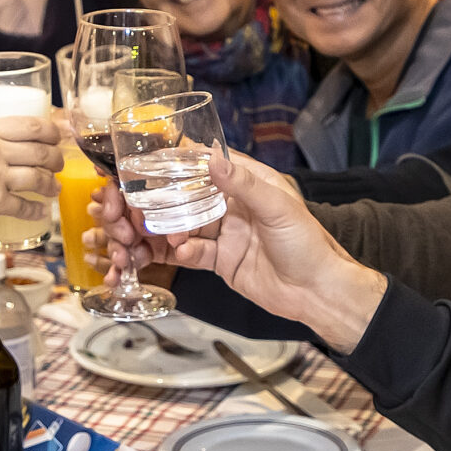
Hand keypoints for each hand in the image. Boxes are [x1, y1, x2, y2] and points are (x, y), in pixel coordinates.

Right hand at [0, 116, 61, 241]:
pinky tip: (41, 211)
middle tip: (59, 163)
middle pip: (40, 151)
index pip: (29, 125)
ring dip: (51, 184)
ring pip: (38, 177)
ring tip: (54, 188)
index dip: (51, 131)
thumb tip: (2, 144)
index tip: (59, 135)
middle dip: (56, 158)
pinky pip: (25, 206)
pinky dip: (37, 210)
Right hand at [90, 153, 386, 348]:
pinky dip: (178, 251)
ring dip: (164, 227)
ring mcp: (224, 233)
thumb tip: (211, 157)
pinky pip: (191, 252)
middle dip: (160, 198)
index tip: (145, 158)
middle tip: (134, 202)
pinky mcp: (220, 260)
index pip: (206, 164)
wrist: (317, 293)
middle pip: (187, 194)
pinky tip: (174, 252)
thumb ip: (243, 183)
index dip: (176, 160)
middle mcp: (232, 204)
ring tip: (148, 230)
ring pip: (183, 224)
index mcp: (247, 182)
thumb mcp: (277, 208)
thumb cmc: (307, 244)